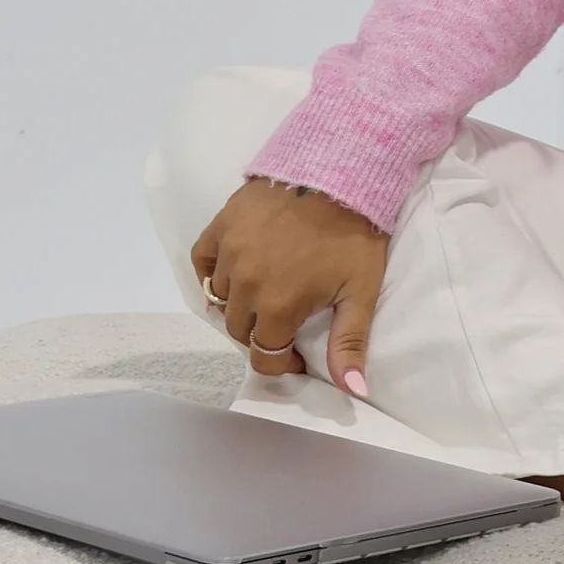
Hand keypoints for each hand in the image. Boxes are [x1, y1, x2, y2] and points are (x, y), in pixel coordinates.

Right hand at [190, 179, 389, 395]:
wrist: (340, 171)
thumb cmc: (354, 233)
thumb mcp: (361, 291)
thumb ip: (349, 343)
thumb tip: (353, 391)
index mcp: (278, 306)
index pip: (263, 357)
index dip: (281, 364)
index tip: (296, 356)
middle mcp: (245, 284)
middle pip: (239, 330)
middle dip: (261, 335)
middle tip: (284, 322)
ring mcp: (229, 252)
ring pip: (222, 298)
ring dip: (240, 304)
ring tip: (265, 294)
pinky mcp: (221, 225)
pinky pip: (203, 261)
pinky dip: (212, 273)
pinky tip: (233, 273)